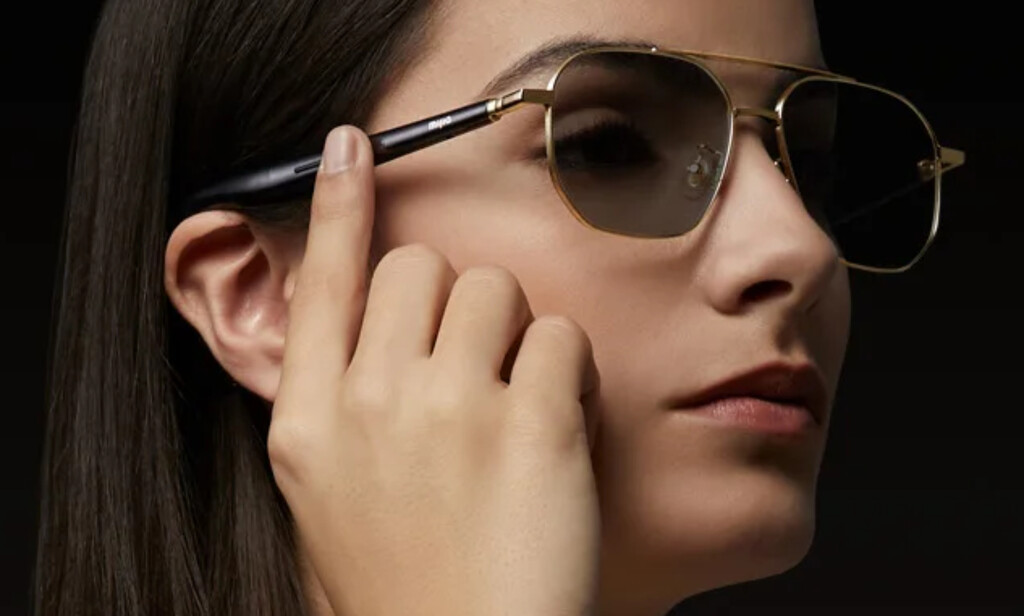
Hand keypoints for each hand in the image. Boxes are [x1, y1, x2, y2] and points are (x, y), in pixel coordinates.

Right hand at [267, 126, 601, 615]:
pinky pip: (563, 337)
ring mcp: (451, 408)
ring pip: (495, 289)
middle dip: (455, 301)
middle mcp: (372, 402)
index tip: (349, 147)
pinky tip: (557, 431)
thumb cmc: (405, 586)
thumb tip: (370, 329)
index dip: (335, 206)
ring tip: (518, 403)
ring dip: (516, 332)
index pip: (319, 283)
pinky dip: (570, 374)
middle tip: (475, 363)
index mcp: (311, 422)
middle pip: (420, 268)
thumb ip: (340, 406)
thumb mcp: (330, 497)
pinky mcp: (533, 423)